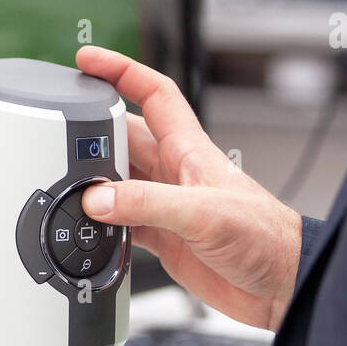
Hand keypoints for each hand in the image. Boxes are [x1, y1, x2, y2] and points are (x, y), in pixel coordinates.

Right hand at [77, 46, 302, 330]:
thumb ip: (147, 204)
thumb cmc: (266, 238)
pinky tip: (90, 232)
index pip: (153, 94)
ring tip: (66, 184)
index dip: (121, 70)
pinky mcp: (167, 239)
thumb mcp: (203, 213)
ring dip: (96, 183)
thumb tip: (98, 198)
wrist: (285, 285)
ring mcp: (169, 206)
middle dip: (94, 132)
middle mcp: (176, 172)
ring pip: (120, 181)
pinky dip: (104, 226)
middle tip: (62, 134)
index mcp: (189, 150)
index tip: (87, 60)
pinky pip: (123, 223)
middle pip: (125, 137)